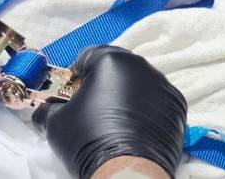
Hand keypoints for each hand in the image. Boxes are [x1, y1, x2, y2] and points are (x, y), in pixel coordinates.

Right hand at [34, 45, 186, 178]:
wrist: (126, 171)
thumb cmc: (87, 140)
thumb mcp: (56, 123)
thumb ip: (50, 108)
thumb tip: (47, 109)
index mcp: (111, 60)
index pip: (87, 57)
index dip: (75, 75)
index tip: (70, 94)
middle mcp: (141, 65)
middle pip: (116, 67)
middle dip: (102, 83)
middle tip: (91, 108)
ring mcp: (163, 85)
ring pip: (139, 83)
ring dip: (127, 96)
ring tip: (115, 122)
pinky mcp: (177, 107)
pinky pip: (157, 102)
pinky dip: (147, 111)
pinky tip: (135, 130)